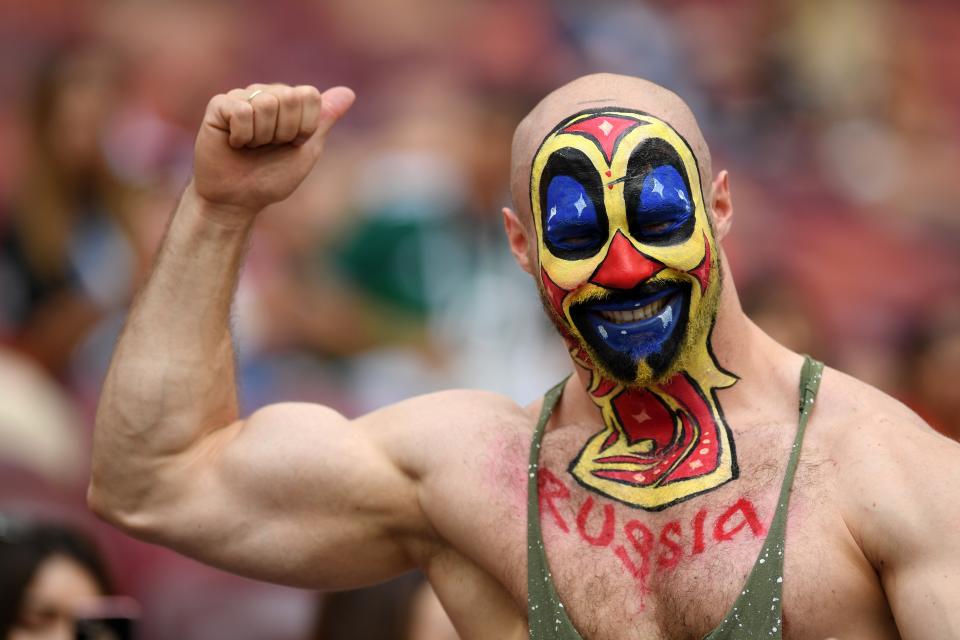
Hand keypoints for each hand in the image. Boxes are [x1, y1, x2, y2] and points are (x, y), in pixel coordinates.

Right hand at [192, 83, 354, 216]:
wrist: (238, 199)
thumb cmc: (271, 177)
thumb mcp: (306, 150)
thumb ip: (324, 120)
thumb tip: (349, 92)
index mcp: (289, 102)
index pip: (309, 95)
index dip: (305, 126)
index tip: (293, 143)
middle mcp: (266, 94)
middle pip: (290, 97)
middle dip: (285, 131)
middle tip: (269, 146)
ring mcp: (242, 97)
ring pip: (266, 103)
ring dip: (262, 136)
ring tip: (251, 146)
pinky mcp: (219, 105)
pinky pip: (241, 111)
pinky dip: (243, 136)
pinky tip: (235, 143)